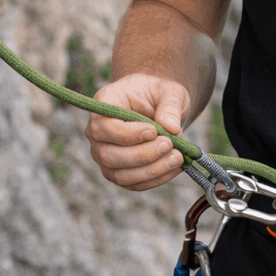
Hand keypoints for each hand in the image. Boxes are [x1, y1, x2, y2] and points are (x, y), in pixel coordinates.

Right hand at [84, 74, 188, 190]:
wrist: (161, 106)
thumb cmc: (160, 94)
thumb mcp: (169, 91)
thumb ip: (170, 106)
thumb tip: (171, 128)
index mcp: (105, 104)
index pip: (102, 127)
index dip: (127, 134)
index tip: (153, 131)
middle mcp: (98, 133)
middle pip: (108, 156)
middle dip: (142, 155)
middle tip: (169, 144)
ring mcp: (106, 155)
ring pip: (120, 175)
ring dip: (151, 171)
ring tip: (178, 157)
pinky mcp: (120, 171)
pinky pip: (134, 183)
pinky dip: (157, 179)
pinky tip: (176, 167)